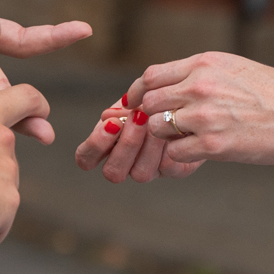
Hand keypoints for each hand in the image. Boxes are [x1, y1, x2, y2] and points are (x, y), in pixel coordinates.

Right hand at [71, 91, 195, 183]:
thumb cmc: (152, 99)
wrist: (186, 101)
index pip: (86, 158)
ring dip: (146, 146)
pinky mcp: (175, 170)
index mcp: (108, 147)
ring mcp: (150, 170)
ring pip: (140, 174)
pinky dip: (168, 147)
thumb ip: (118, 112)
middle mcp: (126, 164)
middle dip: (125, 145)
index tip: (111, 124)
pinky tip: (172, 128)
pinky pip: (168, 167)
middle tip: (137, 118)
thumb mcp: (131, 101)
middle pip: (113, 172)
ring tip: (155, 120)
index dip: (94, 146)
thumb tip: (108, 119)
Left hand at [124, 52, 273, 168]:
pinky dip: (182, 156)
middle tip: (163, 127)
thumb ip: (201, 74)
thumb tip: (169, 86)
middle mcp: (200, 86)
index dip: (138, 92)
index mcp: (204, 64)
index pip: (152, 76)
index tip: (135, 104)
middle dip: (151, 116)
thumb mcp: (235, 68)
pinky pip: (176, 152)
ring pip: (157, 128)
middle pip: (149, 103)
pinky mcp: (213, 145)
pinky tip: (201, 153)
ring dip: (168, 137)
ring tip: (189, 139)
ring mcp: (205, 116)